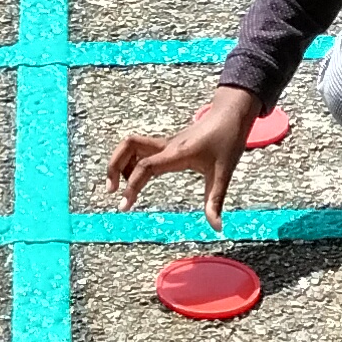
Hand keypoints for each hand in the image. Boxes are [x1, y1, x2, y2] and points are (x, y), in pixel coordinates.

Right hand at [102, 87, 256, 224]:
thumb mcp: (224, 173)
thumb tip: (216, 228)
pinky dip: (131, 161)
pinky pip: (140, 148)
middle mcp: (166, 146)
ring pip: (131, 144)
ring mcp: (165, 143)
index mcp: (177, 154)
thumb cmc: (227, 140)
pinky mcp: (167, 144)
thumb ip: (215, 201)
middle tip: (111, 190)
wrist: (230, 114)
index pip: (145, 167)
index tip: (124, 205)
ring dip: (121, 162)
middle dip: (113, 165)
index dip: (131, 185)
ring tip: (122, 187)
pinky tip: (137, 177)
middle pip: (128, 145)